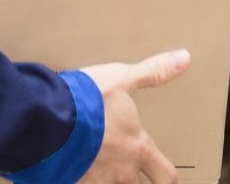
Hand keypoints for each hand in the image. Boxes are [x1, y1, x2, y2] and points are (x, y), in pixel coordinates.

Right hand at [73, 49, 190, 182]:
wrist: (47, 118)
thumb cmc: (85, 101)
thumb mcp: (122, 79)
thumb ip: (153, 73)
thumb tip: (183, 59)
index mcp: (137, 148)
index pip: (165, 175)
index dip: (167, 177)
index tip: (165, 176)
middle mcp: (120, 171)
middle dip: (133, 180)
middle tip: (127, 171)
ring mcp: (96, 181)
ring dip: (105, 177)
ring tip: (95, 163)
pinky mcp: (72, 182)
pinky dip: (79, 176)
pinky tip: (73, 166)